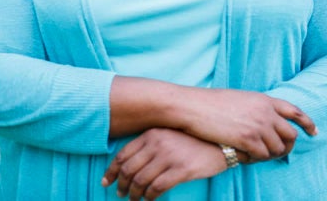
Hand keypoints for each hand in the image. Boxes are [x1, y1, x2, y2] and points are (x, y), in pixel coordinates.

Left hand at [102, 128, 228, 200]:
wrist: (220, 143)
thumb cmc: (192, 141)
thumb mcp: (168, 135)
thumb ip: (149, 145)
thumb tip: (129, 165)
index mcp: (150, 133)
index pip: (122, 154)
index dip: (111, 171)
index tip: (106, 182)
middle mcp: (157, 143)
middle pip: (129, 170)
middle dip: (122, 186)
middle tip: (121, 194)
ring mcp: (169, 156)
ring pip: (141, 181)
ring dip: (135, 194)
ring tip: (135, 200)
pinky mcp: (182, 169)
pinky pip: (157, 188)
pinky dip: (150, 197)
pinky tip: (149, 200)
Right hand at [176, 87, 316, 160]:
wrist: (193, 106)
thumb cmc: (211, 102)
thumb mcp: (240, 98)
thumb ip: (256, 107)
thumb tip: (265, 118)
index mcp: (264, 99)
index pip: (295, 111)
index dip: (307, 123)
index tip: (314, 132)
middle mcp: (265, 112)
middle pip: (290, 135)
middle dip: (288, 146)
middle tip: (282, 153)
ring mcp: (257, 126)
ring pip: (277, 149)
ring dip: (272, 155)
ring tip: (261, 156)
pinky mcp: (247, 139)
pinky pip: (262, 156)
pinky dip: (258, 159)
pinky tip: (249, 158)